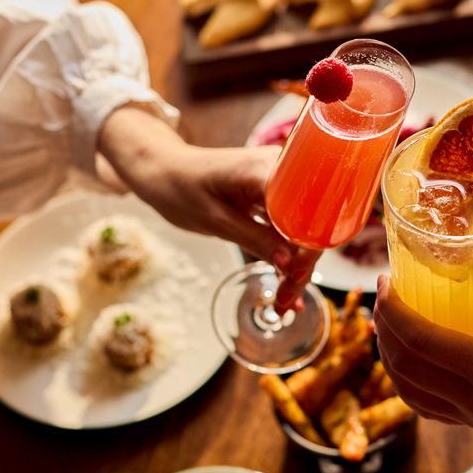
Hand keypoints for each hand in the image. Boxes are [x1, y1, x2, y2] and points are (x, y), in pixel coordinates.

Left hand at [98, 106, 319, 314]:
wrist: (163, 168)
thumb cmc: (180, 186)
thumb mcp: (214, 219)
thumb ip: (254, 238)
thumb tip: (289, 265)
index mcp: (267, 170)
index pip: (305, 214)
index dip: (306, 249)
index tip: (293, 279)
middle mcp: (283, 171)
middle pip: (309, 225)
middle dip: (302, 267)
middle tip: (286, 303)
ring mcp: (282, 183)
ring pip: (303, 231)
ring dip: (297, 267)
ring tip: (285, 303)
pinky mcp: (277, 196)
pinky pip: (291, 228)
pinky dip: (288, 255)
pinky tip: (286, 283)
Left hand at [373, 249, 472, 454]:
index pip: (421, 341)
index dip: (393, 310)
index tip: (386, 281)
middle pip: (405, 366)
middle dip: (383, 329)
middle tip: (384, 296)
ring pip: (410, 391)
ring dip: (390, 358)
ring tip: (388, 326)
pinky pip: (428, 408)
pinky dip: (408, 383)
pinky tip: (411, 363)